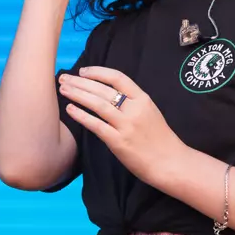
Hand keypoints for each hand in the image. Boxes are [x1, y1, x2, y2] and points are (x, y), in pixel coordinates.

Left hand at [58, 66, 186, 184]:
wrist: (171, 163)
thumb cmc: (160, 139)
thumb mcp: (150, 112)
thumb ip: (131, 102)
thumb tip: (107, 93)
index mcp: (143, 99)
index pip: (118, 78)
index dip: (98, 72)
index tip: (83, 71)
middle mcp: (134, 109)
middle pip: (103, 90)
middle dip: (80, 82)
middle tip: (64, 78)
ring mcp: (126, 126)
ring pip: (97, 104)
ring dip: (78, 95)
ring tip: (63, 89)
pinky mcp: (119, 142)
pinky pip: (96, 125)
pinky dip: (82, 116)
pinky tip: (70, 110)